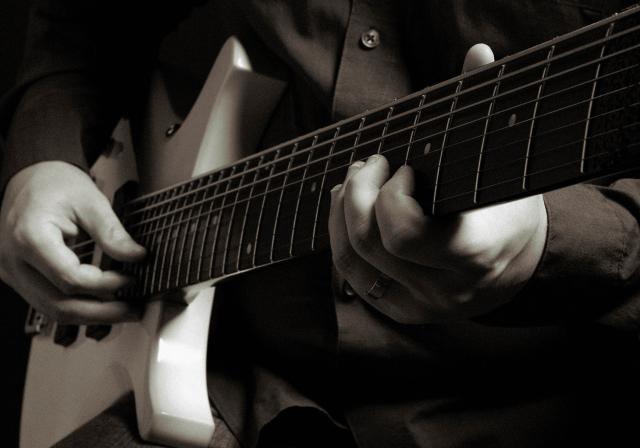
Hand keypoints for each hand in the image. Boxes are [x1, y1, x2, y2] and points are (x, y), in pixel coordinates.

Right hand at [0, 161, 145, 323]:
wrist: (30, 179)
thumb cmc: (55, 184)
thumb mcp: (90, 201)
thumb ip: (112, 232)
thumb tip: (137, 256)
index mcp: (30, 237)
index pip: (70, 278)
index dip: (105, 284)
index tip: (131, 279)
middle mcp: (15, 261)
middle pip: (58, 305)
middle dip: (101, 312)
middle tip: (134, 310)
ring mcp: (14, 273)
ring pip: (52, 310)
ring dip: (90, 316)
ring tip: (123, 311)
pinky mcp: (21, 278)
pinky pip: (48, 302)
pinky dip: (77, 307)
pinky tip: (102, 304)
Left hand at [328, 44, 547, 323]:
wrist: (521, 266)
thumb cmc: (509, 210)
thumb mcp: (504, 165)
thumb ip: (484, 114)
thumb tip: (477, 55)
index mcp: (475, 253)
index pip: (407, 234)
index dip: (391, 196)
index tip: (404, 166)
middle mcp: (445, 288)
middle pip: (369, 241)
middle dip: (358, 192)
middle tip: (369, 164)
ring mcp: (421, 304)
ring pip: (352, 260)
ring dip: (341, 212)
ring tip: (352, 182)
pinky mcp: (402, 310)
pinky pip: (353, 277)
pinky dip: (340, 239)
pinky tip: (346, 212)